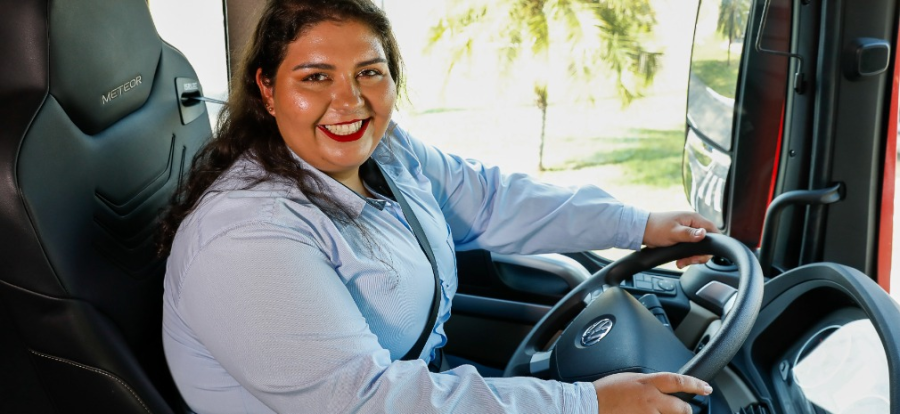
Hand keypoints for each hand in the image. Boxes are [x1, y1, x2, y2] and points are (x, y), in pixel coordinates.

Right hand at [593, 372, 712, 413]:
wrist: (590, 404)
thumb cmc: (605, 391)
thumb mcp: (630, 379)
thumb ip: (648, 383)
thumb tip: (660, 386)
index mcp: (647, 383)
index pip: (678, 381)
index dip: (695, 384)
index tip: (706, 388)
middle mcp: (650, 400)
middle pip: (681, 408)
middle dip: (685, 410)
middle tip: (684, 410)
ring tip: (656, 412)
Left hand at [642, 211, 718, 268]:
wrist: (642, 230)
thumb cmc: (656, 228)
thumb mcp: (673, 232)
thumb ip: (689, 234)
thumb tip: (703, 234)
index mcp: (694, 219)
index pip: (713, 230)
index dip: (714, 243)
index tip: (705, 254)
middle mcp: (693, 225)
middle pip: (707, 242)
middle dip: (700, 254)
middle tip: (690, 260)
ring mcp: (688, 232)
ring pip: (699, 248)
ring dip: (692, 257)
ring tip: (682, 262)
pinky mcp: (683, 239)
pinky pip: (691, 250)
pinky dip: (687, 257)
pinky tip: (680, 261)